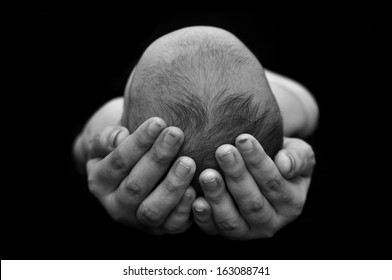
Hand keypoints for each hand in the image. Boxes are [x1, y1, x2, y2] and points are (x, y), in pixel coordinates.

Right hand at [85, 118, 196, 234]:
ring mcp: (138, 220)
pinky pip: (172, 224)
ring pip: (153, 210)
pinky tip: (195, 190)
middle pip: (136, 186)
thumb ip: (108, 137)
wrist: (134, 173)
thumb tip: (120, 136)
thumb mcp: (107, 142)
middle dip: (158, 159)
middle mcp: (116, 206)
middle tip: (176, 134)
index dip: (138, 143)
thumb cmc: (124, 150)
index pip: (118, 162)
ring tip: (188, 162)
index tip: (158, 122)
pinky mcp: (161, 229)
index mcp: (100, 182)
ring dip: (172, 186)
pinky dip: (184, 210)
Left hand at [192, 136, 314, 239]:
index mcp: (291, 203)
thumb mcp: (299, 152)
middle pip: (252, 202)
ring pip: (231, 219)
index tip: (243, 138)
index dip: (258, 162)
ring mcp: (246, 231)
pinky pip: (212, 228)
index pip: (274, 183)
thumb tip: (285, 164)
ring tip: (207, 174)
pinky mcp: (224, 232)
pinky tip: (195, 199)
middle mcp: (270, 222)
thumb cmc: (280, 155)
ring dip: (218, 197)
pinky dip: (203, 217)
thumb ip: (298, 157)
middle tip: (222, 151)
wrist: (261, 167)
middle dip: (236, 175)